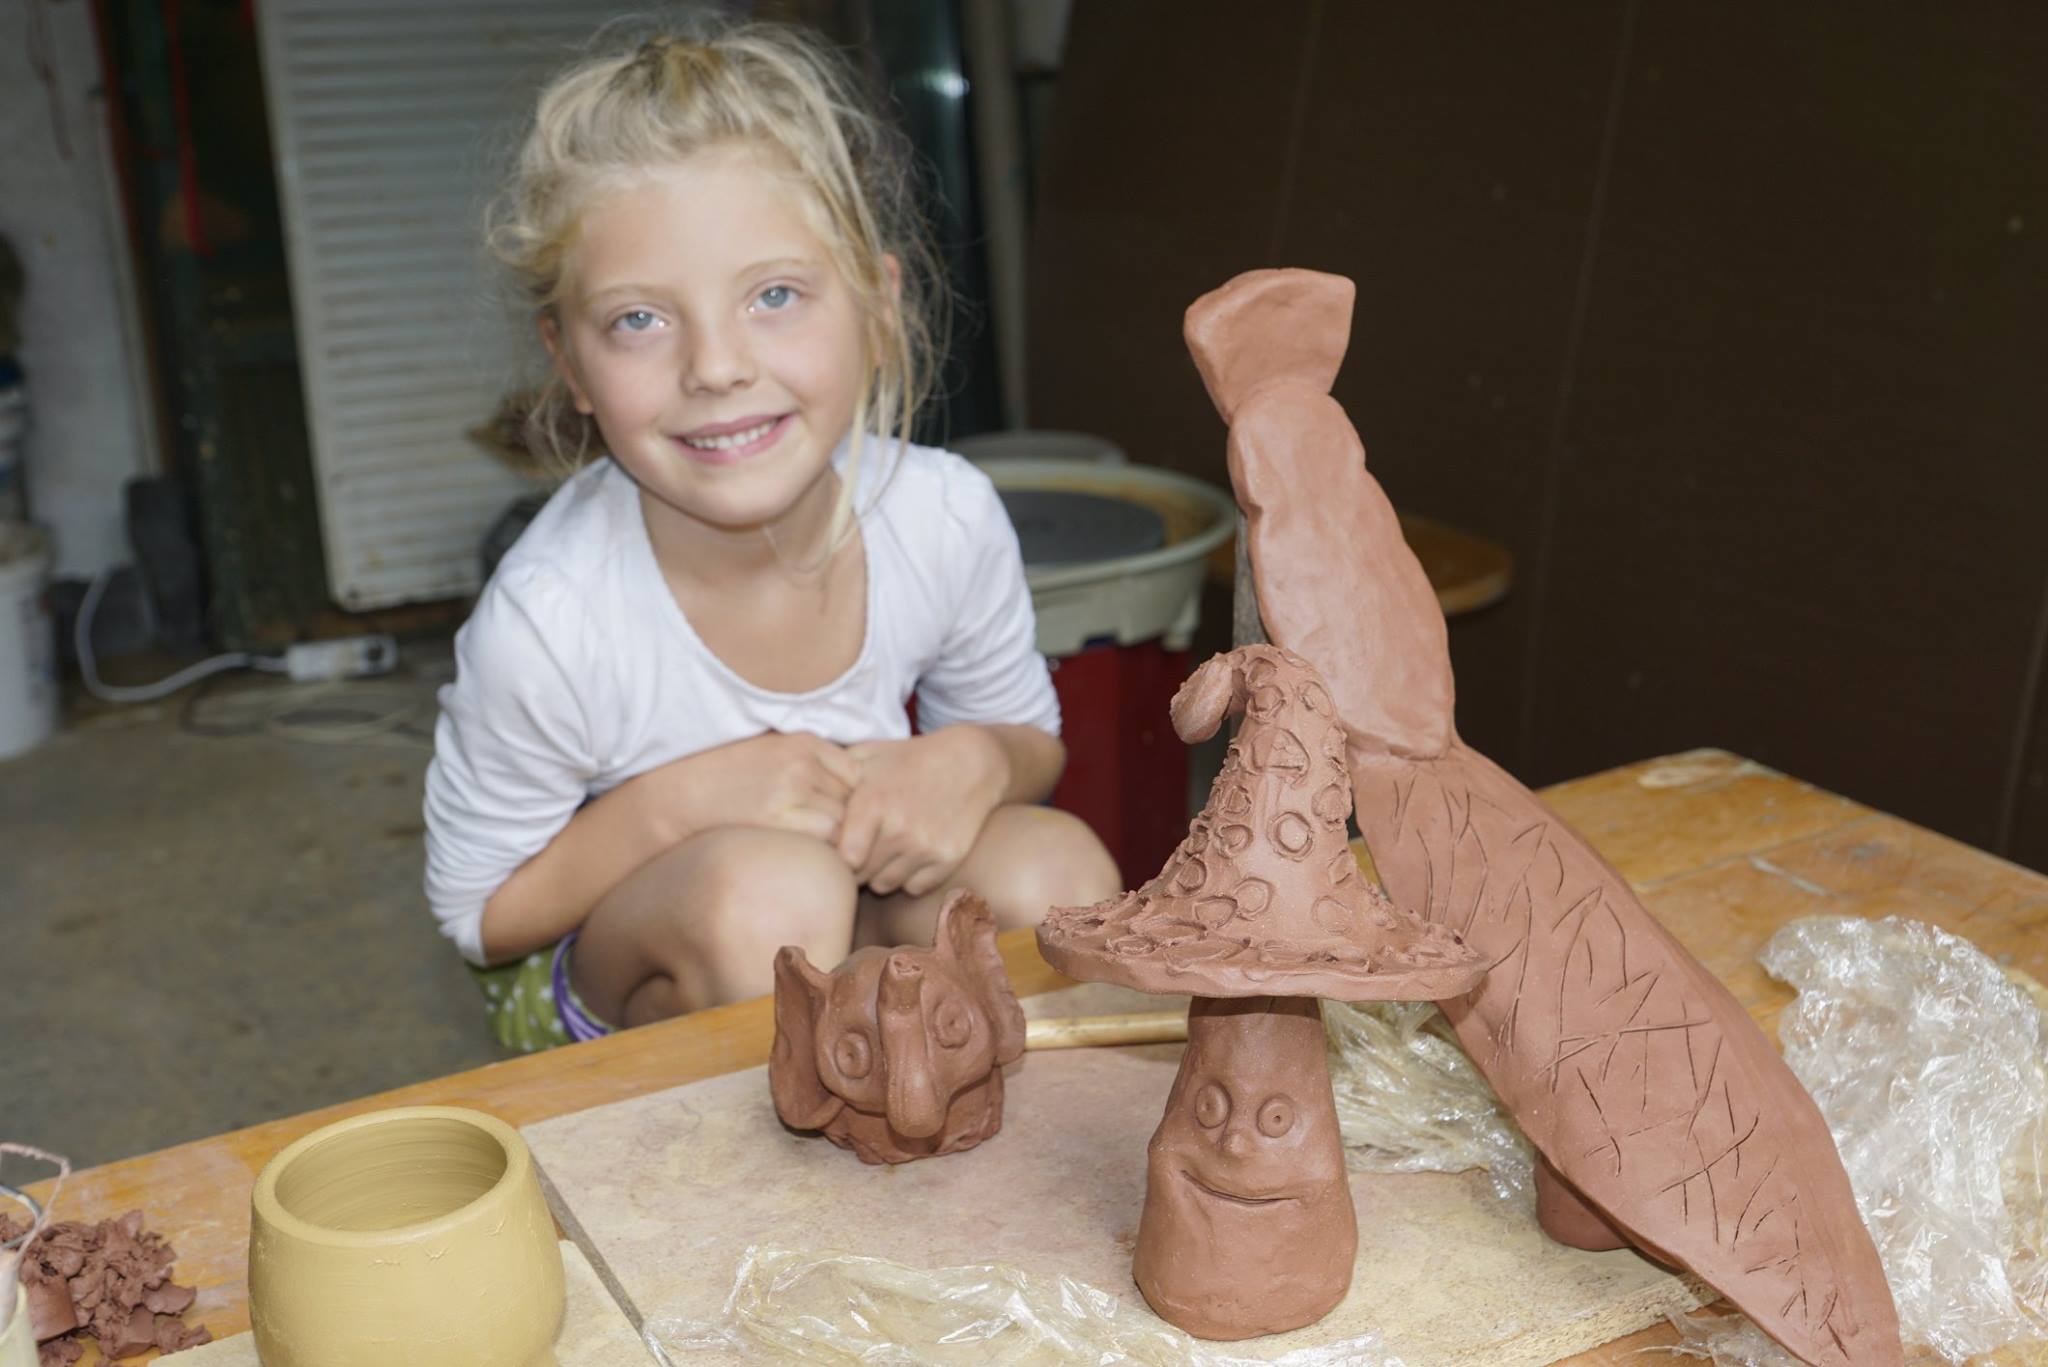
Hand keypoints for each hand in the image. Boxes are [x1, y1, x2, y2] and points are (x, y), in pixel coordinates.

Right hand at [657, 731, 858, 844]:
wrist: (680, 795)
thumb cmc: (727, 779)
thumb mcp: (773, 753)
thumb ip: (810, 763)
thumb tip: (853, 787)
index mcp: (804, 742)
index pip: (855, 774)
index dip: (849, 799)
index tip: (834, 816)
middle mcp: (802, 762)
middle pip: (854, 799)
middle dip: (847, 820)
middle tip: (832, 839)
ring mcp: (791, 789)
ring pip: (844, 821)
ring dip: (838, 839)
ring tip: (818, 850)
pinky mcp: (777, 817)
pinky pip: (827, 839)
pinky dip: (825, 851)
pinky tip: (806, 856)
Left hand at [837, 727, 1009, 896]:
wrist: (972, 762)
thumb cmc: (910, 759)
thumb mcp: (868, 757)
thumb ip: (832, 777)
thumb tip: (794, 795)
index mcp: (873, 803)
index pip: (841, 856)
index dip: (836, 855)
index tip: (837, 848)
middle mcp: (899, 828)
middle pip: (861, 874)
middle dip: (857, 866)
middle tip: (861, 850)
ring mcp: (925, 846)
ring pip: (886, 884)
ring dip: (881, 873)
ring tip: (886, 850)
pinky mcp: (947, 858)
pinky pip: (914, 886)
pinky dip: (909, 876)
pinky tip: (911, 853)